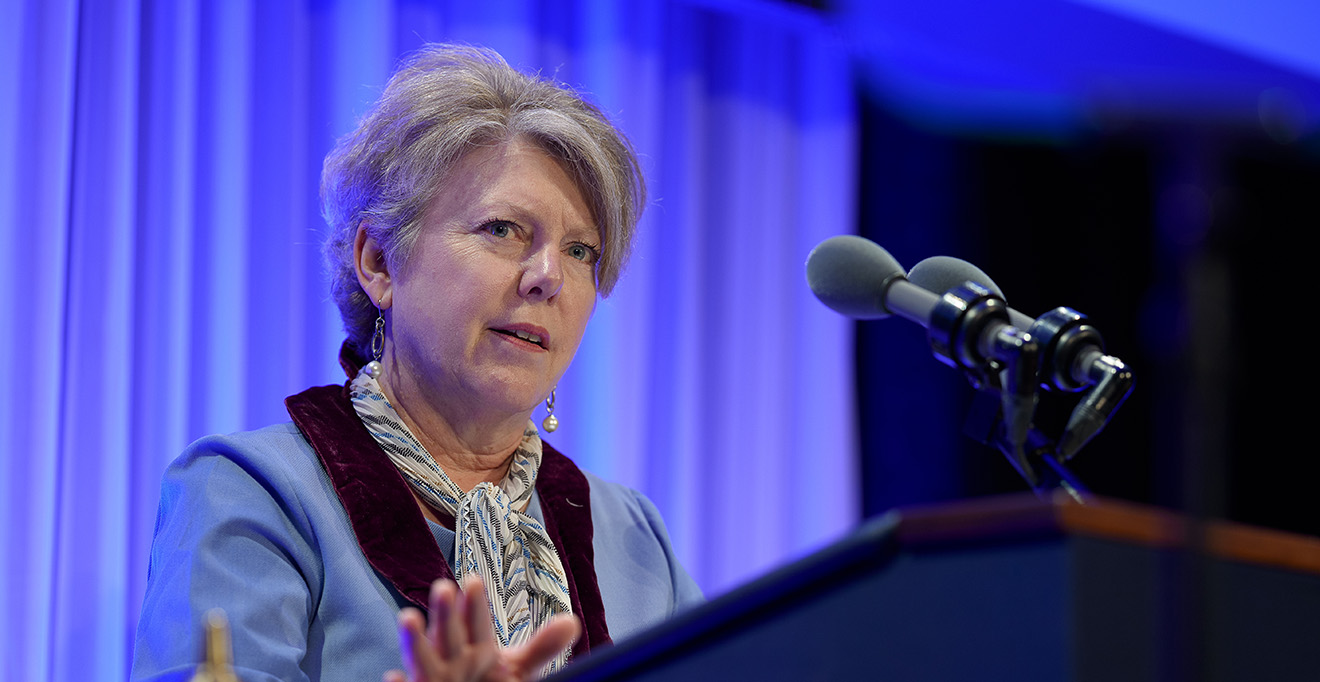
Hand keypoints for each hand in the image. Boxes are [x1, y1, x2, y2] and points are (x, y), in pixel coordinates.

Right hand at [384, 576, 580, 681]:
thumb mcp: (516, 670)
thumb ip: (540, 649)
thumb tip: (572, 623)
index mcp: (476, 648)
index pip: (477, 623)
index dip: (475, 605)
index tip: (475, 581)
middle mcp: (452, 660)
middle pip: (450, 634)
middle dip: (446, 613)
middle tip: (444, 586)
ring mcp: (434, 680)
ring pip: (424, 660)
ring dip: (416, 640)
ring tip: (408, 617)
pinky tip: (394, 678)